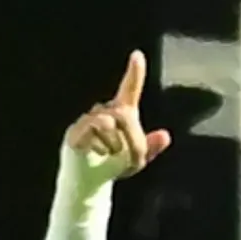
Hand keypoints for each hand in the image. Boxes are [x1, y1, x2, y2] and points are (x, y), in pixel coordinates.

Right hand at [61, 50, 172, 185]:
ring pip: (109, 123)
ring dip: (118, 145)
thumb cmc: (111, 166)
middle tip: (136, 161)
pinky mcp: (75, 132)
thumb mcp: (136, 160)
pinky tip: (99, 154)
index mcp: (120, 115)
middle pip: (125, 115)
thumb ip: (150, 148)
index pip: (128, 90)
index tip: (138, 55)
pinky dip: (102, 147)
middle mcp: (103, 112)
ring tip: (115, 157)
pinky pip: (93, 131)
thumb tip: (165, 136)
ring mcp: (87, 121)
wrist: (88, 184)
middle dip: (135, 140)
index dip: (134, 74)